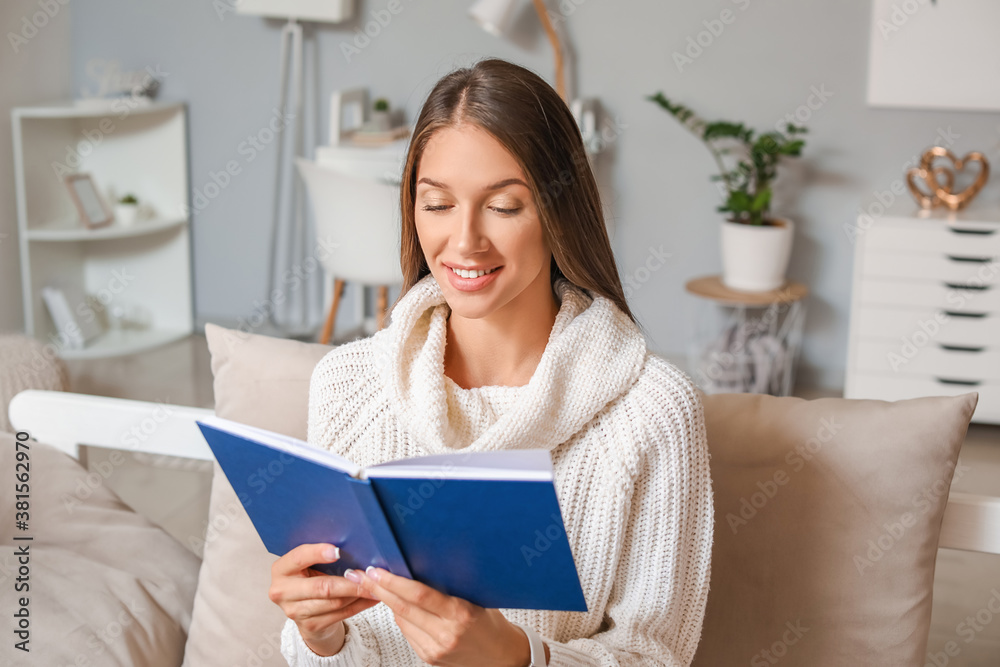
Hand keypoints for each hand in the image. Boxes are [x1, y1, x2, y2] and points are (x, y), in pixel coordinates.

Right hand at [269, 543, 379, 655]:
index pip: (299, 557)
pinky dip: (359, 606)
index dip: (318, 553)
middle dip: (350, 582)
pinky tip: (371, 598)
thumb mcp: (308, 563)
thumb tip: (352, 544)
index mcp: (281, 569)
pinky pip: (340, 614)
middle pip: (322, 586)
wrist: (304, 610)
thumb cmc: (310, 577)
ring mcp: (294, 612)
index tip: (338, 551)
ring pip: (334, 602)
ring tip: (376, 586)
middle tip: (370, 576)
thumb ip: (321, 555)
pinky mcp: (309, 626)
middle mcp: (282, 591)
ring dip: (358, 594)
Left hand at [348, 566, 542, 665]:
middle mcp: (446, 633)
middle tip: (360, 574)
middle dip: (378, 589)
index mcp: (461, 613)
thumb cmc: (490, 622)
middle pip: (403, 608)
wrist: (501, 657)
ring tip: (372, 585)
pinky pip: (406, 632)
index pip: (420, 595)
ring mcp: (436, 648)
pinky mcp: (428, 658)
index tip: (376, 570)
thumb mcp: (475, 598)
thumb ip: (449, 586)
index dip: (394, 582)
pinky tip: (396, 605)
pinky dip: (400, 616)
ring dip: (386, 602)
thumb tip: (418, 564)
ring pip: (401, 620)